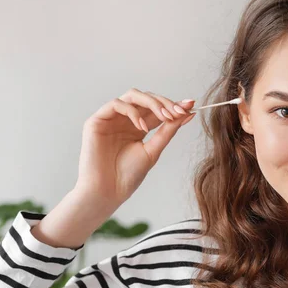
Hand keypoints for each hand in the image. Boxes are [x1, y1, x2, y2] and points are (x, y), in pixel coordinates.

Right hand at [74, 88, 195, 205]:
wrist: (108, 191)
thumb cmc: (128, 175)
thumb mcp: (154, 150)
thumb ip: (168, 131)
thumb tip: (188, 114)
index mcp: (138, 127)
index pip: (157, 109)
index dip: (173, 105)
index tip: (191, 105)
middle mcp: (125, 120)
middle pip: (147, 98)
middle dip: (165, 102)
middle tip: (179, 111)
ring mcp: (111, 119)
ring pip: (132, 95)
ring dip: (152, 103)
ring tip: (165, 116)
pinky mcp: (96, 121)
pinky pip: (116, 104)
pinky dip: (132, 112)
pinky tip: (142, 127)